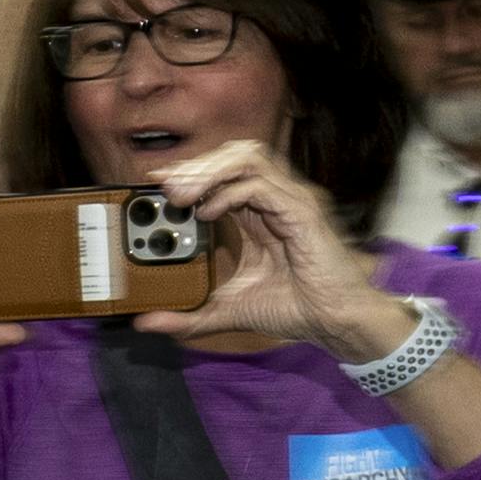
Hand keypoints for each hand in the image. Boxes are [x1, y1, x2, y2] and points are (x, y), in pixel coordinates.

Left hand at [135, 139, 407, 360]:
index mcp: (260, 213)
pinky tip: (208, 213)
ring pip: (248, 159)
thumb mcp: (226, 312)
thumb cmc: (294, 309)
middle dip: (196, 165)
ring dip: (208, 171)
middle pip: (235, 155)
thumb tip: (145, 324)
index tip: (156, 182)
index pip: (223, 174)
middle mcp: (276, 199)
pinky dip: (230, 193)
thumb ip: (188, 317)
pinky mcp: (302, 212)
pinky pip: (261, 187)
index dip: (190, 172)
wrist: (335, 321)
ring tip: (181, 196)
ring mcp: (291, 201)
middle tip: (163, 186)